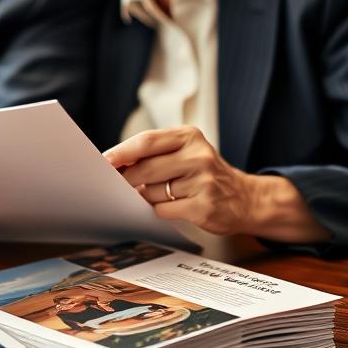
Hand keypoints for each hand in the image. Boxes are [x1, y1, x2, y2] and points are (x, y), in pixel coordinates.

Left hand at [103, 127, 259, 235]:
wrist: (244, 199)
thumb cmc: (204, 174)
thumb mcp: (185, 152)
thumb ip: (154, 154)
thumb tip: (115, 164)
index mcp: (189, 137)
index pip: (147, 141)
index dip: (122, 152)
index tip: (103, 161)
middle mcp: (199, 156)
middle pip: (146, 168)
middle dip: (127, 179)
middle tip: (115, 185)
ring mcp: (203, 182)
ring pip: (153, 192)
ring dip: (147, 196)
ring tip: (160, 194)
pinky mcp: (204, 207)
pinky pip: (164, 210)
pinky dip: (161, 210)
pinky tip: (173, 206)